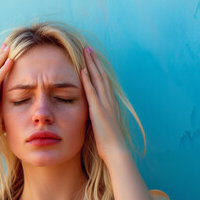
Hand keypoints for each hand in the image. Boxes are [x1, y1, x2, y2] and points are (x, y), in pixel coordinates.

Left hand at [80, 47, 127, 162]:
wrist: (116, 151)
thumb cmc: (108, 141)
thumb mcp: (101, 124)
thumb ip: (96, 115)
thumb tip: (90, 112)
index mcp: (109, 103)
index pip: (103, 81)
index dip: (97, 68)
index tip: (91, 58)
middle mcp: (108, 100)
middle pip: (101, 75)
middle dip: (94, 61)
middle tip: (88, 48)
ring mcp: (104, 104)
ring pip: (98, 79)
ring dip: (91, 65)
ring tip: (86, 52)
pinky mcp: (98, 110)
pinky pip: (92, 92)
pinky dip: (88, 80)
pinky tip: (83, 70)